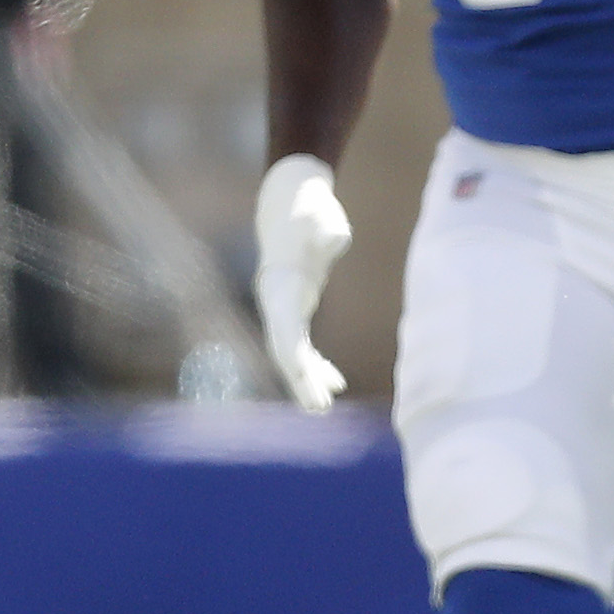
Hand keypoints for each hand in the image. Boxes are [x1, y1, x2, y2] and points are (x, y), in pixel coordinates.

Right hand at [252, 154, 350, 409]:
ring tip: (322, 407)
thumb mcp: (319, 216)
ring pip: (292, 352)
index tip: (305, 379)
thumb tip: (335, 239)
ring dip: (307, 379)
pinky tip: (335, 381)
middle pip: (284, 349)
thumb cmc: (309, 210)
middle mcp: (277, 301)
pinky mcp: (297, 305)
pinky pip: (303, 343)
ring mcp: (284, 306)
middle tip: (318, 409)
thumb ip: (325, 230)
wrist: (292, 204)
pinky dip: (316, 362)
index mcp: (280, 287)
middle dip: (299, 380)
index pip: (284, 330)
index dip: (294, 357)